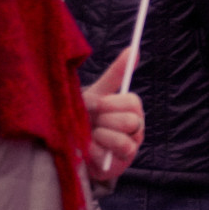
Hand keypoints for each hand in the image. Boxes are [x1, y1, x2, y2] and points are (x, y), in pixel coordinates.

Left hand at [83, 48, 143, 181]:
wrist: (72, 146)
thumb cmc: (86, 116)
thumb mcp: (98, 93)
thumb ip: (116, 72)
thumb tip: (134, 48)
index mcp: (131, 107)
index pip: (131, 101)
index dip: (110, 104)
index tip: (94, 105)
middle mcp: (137, 125)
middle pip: (131, 120)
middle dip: (106, 121)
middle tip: (93, 123)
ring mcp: (133, 143)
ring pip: (126, 137)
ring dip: (103, 135)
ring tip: (92, 135)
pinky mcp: (124, 161)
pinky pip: (119, 152)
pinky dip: (100, 150)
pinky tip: (91, 148)